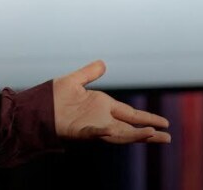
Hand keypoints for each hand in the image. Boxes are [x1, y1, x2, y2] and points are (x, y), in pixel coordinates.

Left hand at [53, 60, 170, 143]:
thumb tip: (102, 64)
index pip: (131, 114)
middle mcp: (101, 119)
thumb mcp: (74, 81)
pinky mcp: (79, 131)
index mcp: (103, 107)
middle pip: (130, 128)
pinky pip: (95, 133)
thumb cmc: (52, 98)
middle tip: (168, 138)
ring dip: (134, 135)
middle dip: (148, 133)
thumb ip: (89, 73)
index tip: (164, 124)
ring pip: (119, 134)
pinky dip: (105, 133)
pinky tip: (114, 131)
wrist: (34, 108)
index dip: (147, 119)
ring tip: (152, 135)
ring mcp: (92, 126)